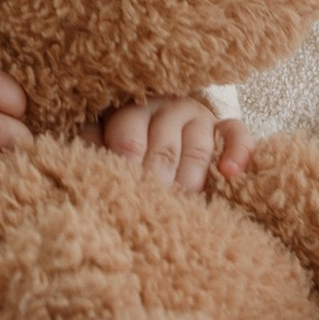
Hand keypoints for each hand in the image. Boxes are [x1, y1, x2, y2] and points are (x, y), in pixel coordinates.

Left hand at [91, 97, 250, 194]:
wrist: (159, 123)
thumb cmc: (123, 142)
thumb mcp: (102, 140)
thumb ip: (92, 150)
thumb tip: (81, 172)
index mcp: (128, 109)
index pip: (127, 140)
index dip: (126, 172)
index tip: (123, 200)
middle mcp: (164, 106)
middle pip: (163, 150)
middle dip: (157, 186)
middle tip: (152, 213)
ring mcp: (196, 115)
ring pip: (197, 148)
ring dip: (190, 181)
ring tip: (182, 205)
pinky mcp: (224, 126)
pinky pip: (237, 134)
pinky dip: (235, 153)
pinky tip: (228, 174)